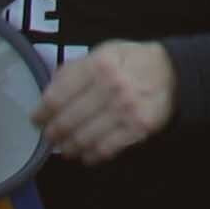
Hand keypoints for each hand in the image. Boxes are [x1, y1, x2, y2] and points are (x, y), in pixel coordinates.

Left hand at [34, 40, 177, 163]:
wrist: (172, 72)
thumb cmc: (131, 61)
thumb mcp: (104, 52)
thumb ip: (75, 69)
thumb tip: (48, 91)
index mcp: (97, 65)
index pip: (57, 96)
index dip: (42, 113)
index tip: (36, 120)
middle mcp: (110, 87)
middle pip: (67, 121)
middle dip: (53, 134)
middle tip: (50, 137)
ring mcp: (125, 110)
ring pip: (83, 139)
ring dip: (69, 148)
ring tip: (66, 148)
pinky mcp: (138, 128)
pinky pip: (106, 149)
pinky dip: (91, 156)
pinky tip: (86, 155)